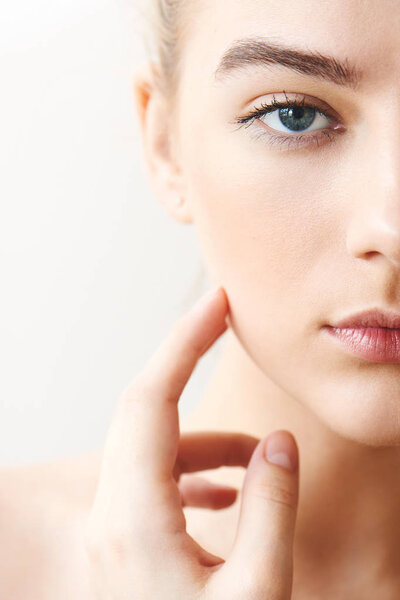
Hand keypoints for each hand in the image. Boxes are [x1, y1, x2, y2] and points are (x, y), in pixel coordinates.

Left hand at [84, 287, 299, 598]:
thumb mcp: (259, 594)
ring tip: (257, 450)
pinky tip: (229, 488)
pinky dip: (194, 471)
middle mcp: (113, 513)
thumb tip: (279, 444)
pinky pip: (156, 482)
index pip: (152, 399)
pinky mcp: (126, 542)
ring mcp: (115, 528)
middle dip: (183, 360)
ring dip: (203, 436)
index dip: (184, 343)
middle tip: (222, 324)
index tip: (216, 303)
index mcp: (135, 518)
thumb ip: (271, 508)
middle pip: (143, 409)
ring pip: (152, 449)